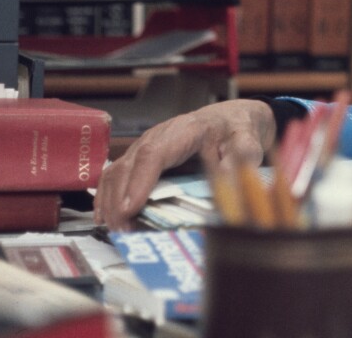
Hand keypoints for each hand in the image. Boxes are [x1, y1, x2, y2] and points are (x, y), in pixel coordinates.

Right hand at [93, 99, 276, 229]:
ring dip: (110, 202)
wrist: (229, 120)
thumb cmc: (236, 130)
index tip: (131, 208)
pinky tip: (104, 218)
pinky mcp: (140, 157)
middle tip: (124, 231)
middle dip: (121, 200)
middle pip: (130, 165)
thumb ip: (242, 155)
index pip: (155, 153)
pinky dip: (105, 197)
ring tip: (116, 230)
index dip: (139, 181)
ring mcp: (145, 145)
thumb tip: (227, 175)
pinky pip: (115, 175)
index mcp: (186, 130)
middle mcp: (158, 136)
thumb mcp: (247, 141)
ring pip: (116, 171)